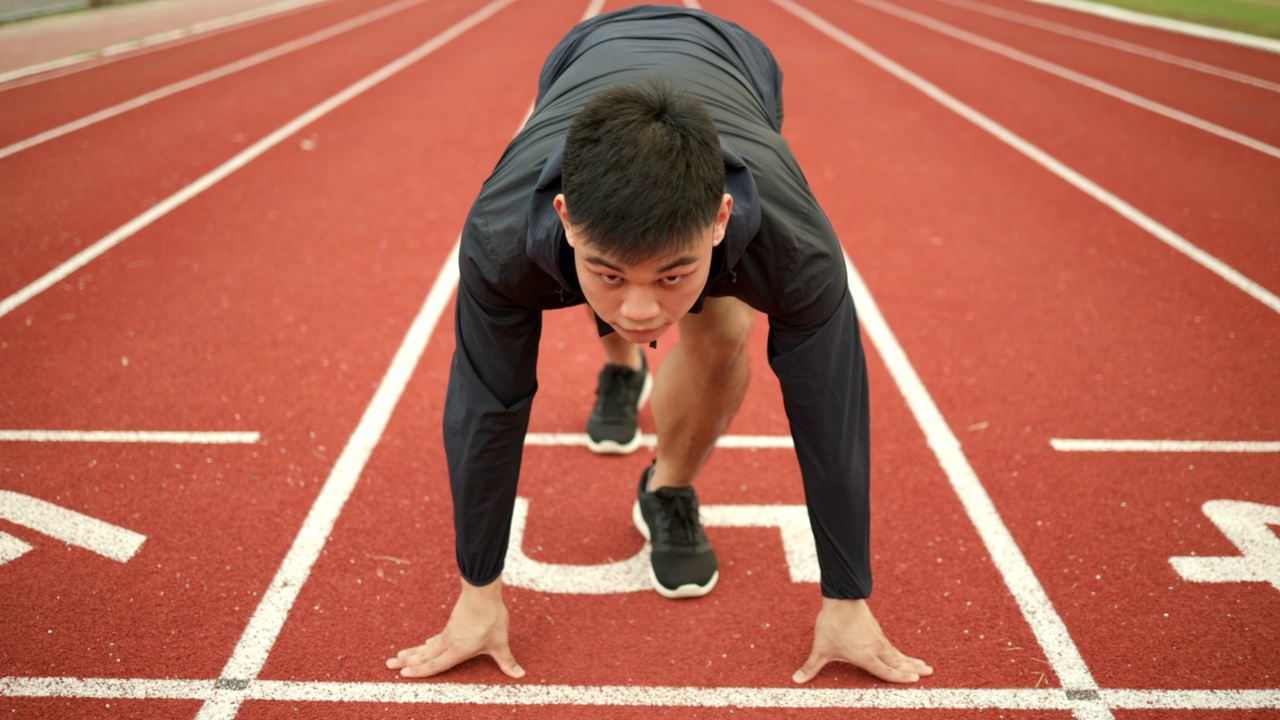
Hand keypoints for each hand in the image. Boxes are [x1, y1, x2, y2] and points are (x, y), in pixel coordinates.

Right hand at [386, 577, 524, 678]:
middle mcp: (449, 642)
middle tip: (388, 666)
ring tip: (396, 657)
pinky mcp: (452, 624)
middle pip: (424, 655)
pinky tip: (425, 645)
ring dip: (411, 652)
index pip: (436, 664)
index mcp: (458, 650)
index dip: (420, 671)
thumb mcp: (500, 642)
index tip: (404, 674)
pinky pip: (436, 638)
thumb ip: (507, 661)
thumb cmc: (491, 617)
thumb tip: (520, 675)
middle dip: (406, 662)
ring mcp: (449, 632)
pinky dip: (427, 644)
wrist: (483, 592)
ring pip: (426, 646)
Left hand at [793, 598, 932, 683]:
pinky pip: (891, 644)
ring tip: (924, 666)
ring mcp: (878, 638)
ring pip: (897, 653)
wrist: (841, 599)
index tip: (915, 682)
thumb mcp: (820, 649)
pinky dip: (900, 651)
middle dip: (914, 670)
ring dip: (910, 660)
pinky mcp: (876, 628)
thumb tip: (796, 680)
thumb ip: (811, 667)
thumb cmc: (832, 625)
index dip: (900, 679)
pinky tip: (901, 653)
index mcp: (866, 657)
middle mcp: (876, 649)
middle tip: (930, 673)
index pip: (886, 673)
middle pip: (898, 663)